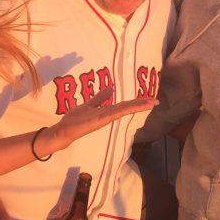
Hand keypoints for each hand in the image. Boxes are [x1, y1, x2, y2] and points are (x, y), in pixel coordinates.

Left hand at [41, 87, 155, 154]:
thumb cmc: (74, 119)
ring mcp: (104, 118)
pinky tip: (131, 107)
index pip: (124, 105)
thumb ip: (100, 98)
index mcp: (106, 111)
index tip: (150, 98)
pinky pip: (112, 113)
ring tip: (150, 102)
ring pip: (123, 110)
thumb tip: (111, 88)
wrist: (63, 131)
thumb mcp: (89, 105)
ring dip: (136, 106)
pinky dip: (123, 110)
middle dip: (141, 104)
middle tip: (156, 101)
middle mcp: (107, 115)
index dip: (137, 101)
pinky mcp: (98, 121)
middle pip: (126, 107)